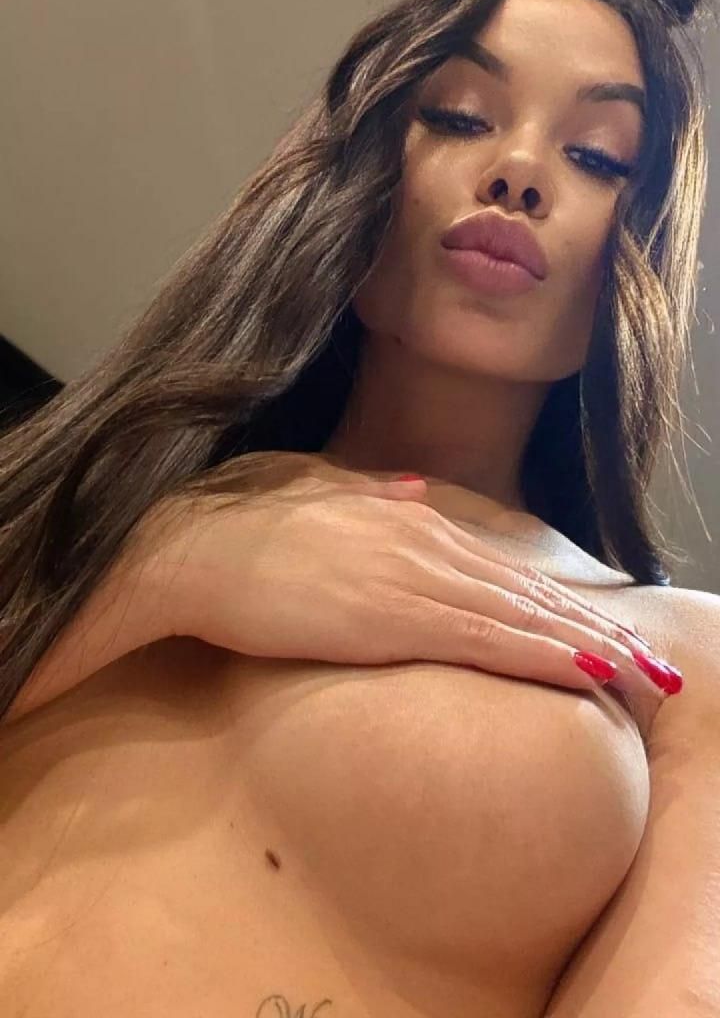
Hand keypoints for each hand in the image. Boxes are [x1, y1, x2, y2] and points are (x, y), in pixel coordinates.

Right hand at [141, 452, 668, 713]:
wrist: (190, 548)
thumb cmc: (242, 530)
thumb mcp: (314, 495)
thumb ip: (367, 495)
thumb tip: (406, 490)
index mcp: (406, 519)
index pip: (502, 568)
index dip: (560, 601)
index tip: (607, 627)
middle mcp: (422, 540)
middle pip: (526, 591)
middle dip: (596, 629)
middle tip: (654, 662)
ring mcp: (410, 576)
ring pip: (519, 615)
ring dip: (587, 646)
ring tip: (641, 673)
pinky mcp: (389, 614)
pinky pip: (483, 639)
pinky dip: (541, 654)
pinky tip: (583, 672)